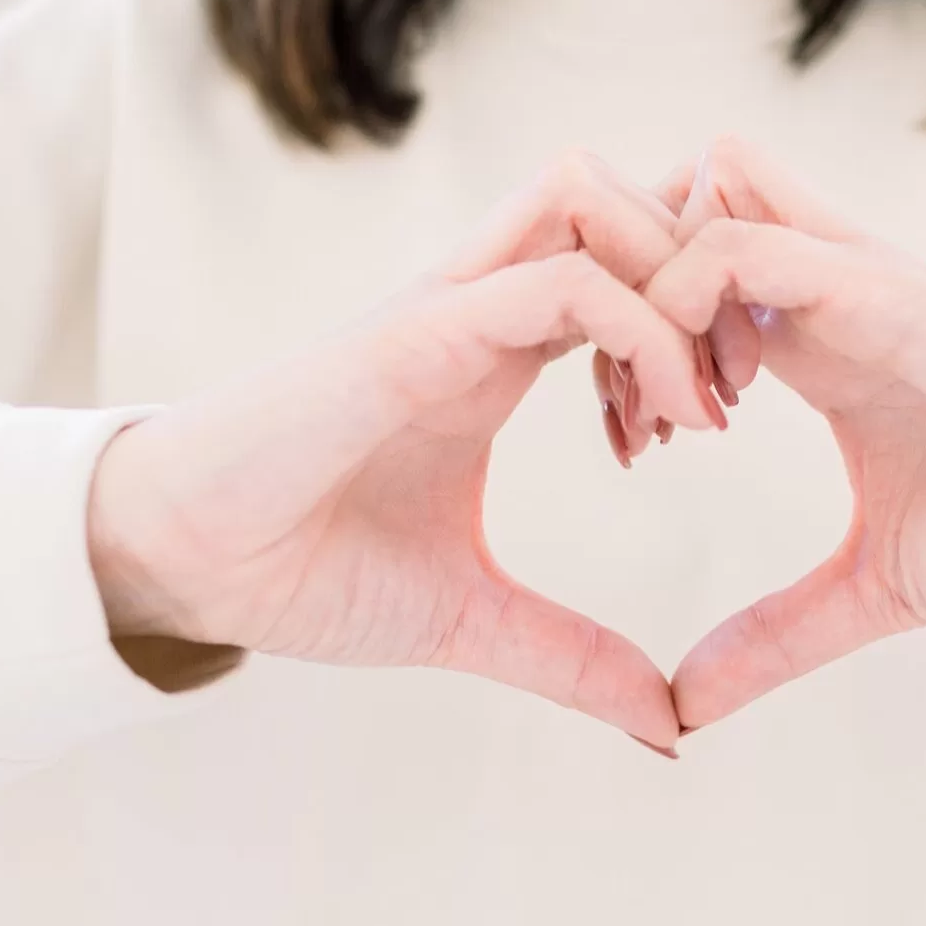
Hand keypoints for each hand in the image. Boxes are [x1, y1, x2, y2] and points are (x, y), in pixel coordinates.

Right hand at [87, 153, 723, 750]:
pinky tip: (661, 423)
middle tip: (738, 392)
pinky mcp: (414, 329)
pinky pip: (556, 279)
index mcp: (499, 351)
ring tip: (706, 403)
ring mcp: (448, 307)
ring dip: (674, 280)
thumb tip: (670, 726)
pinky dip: (635, 327)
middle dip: (706, 272)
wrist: (187, 570)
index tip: (727, 419)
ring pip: (593, 199)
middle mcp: (480, 306)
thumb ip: (576, 659)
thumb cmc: (307, 572)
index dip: (697, 322)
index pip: (625, 266)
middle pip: (625, 199)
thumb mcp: (476, 620)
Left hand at [639, 138, 925, 729]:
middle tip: (627, 428)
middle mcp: (822, 293)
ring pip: (699, 200)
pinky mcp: (887, 288)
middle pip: (668, 215)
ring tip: (671, 420)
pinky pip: (749, 247)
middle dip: (611, 305)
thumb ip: (777, 637)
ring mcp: (851, 281)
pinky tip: (714, 414)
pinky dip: (694, 311)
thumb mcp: (873, 589)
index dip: (620, 352)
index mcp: (812, 345)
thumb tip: (686, 709)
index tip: (632, 450)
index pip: (676, 285)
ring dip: (648, 299)